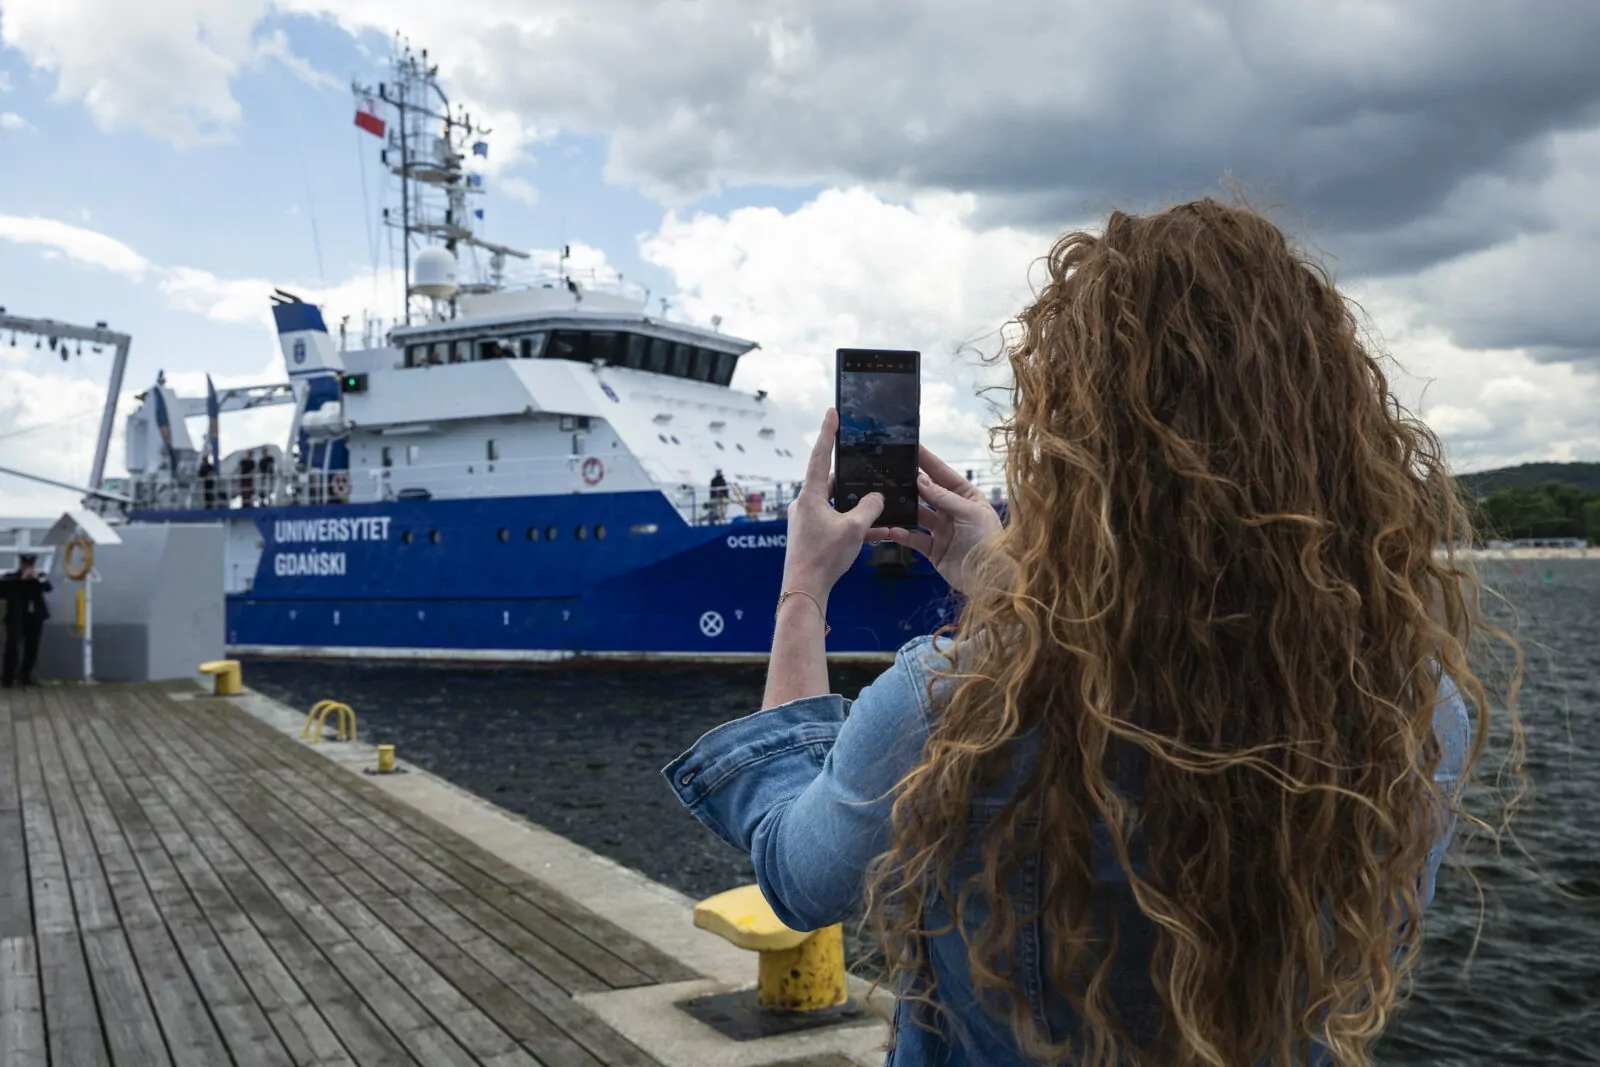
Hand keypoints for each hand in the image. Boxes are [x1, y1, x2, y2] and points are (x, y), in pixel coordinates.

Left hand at [782, 409, 883, 603]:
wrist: (805, 589)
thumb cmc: (824, 557)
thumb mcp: (854, 528)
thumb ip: (870, 508)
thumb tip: (878, 498)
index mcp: (810, 495)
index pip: (819, 455)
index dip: (827, 432)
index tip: (832, 412)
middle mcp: (805, 504)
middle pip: (832, 482)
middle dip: (853, 480)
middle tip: (869, 471)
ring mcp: (807, 520)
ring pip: (837, 505)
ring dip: (857, 508)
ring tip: (879, 510)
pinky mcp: (812, 535)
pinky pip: (836, 522)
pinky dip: (853, 524)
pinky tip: (874, 532)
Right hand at [866, 446, 1002, 594]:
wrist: (990, 579)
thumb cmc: (987, 541)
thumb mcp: (969, 513)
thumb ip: (944, 497)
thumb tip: (920, 480)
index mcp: (966, 497)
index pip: (943, 475)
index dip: (928, 461)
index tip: (912, 447)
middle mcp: (952, 511)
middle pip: (927, 493)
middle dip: (911, 483)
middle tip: (890, 472)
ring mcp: (942, 530)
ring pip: (917, 514)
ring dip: (903, 508)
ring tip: (885, 499)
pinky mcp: (933, 549)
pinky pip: (914, 538)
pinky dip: (902, 534)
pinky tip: (891, 529)